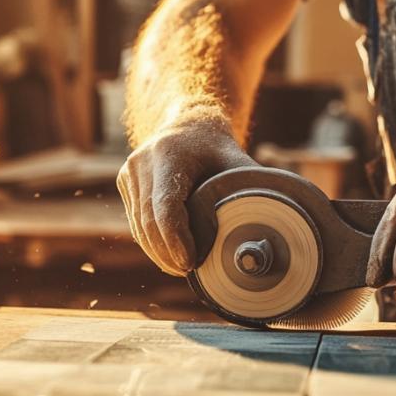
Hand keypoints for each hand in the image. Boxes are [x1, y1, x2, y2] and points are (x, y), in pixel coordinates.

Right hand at [117, 116, 256, 275]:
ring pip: (139, 227)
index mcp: (169, 154)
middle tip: (189, 271)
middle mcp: (142, 162)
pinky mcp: (126, 183)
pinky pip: (136, 222)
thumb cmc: (217, 148)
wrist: (188, 124)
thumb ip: (249, 192)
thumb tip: (270, 228)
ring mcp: (130, 173)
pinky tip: (168, 256)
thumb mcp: (236, 163)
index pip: (166, 207)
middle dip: (167, 254)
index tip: (191, 263)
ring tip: (180, 268)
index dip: (176, 240)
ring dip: (158, 253)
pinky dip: (152, 243)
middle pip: (149, 222)